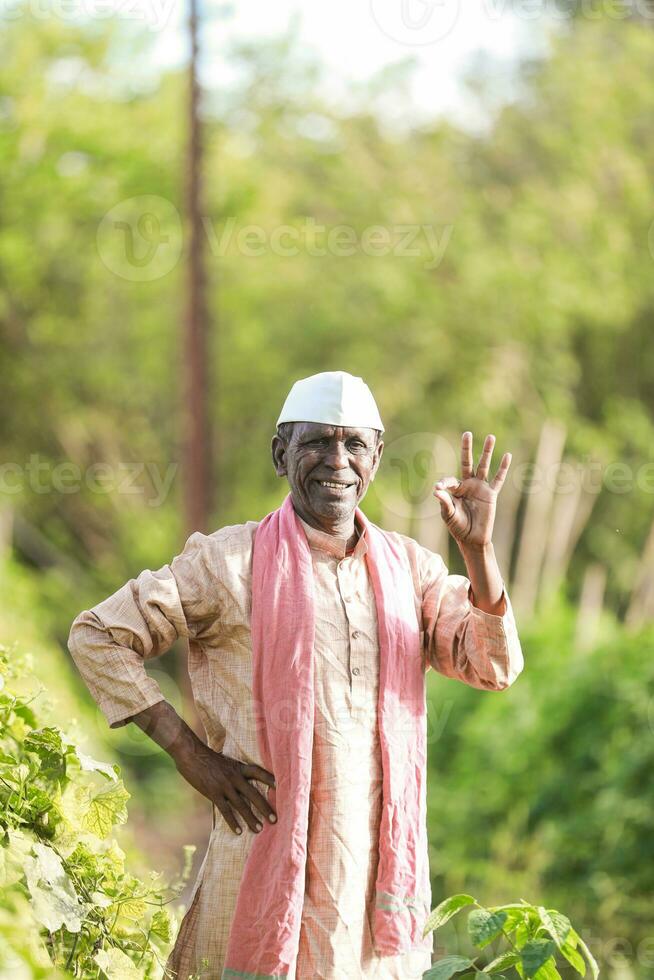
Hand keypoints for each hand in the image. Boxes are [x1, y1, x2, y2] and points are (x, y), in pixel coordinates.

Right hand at [175, 737, 276, 835]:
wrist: (191, 754)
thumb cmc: (206, 757)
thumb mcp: (224, 761)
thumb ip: (233, 772)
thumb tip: (240, 782)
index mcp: (238, 767)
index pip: (258, 772)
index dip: (269, 779)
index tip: (281, 787)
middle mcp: (234, 777)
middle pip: (254, 794)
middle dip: (265, 807)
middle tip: (274, 820)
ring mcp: (224, 785)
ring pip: (241, 805)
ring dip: (251, 818)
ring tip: (259, 829)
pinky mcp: (213, 793)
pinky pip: (225, 810)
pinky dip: (232, 822)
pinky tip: (238, 831)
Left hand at [433, 432, 510, 549]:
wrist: (472, 539)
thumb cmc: (458, 527)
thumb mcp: (448, 515)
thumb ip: (444, 502)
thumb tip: (436, 490)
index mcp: (456, 489)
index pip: (450, 480)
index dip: (444, 483)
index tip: (439, 489)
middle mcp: (468, 485)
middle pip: (468, 462)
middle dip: (467, 448)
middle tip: (467, 433)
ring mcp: (480, 488)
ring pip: (484, 466)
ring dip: (487, 452)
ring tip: (491, 436)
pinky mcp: (491, 494)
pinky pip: (498, 479)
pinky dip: (503, 468)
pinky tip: (507, 455)